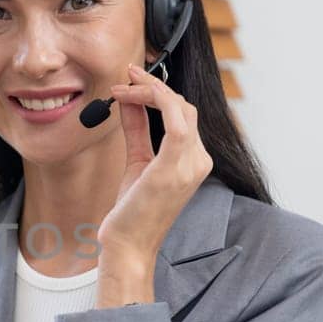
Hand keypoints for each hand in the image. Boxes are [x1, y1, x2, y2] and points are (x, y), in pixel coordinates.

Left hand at [97, 60, 213, 268]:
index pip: (183, 114)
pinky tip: (135, 93)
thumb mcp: (136, 161)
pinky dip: (157, 101)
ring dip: (150, 90)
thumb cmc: (132, 211)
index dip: (159, 92)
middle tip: (126, 76)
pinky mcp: (173, 169)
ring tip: (123, 86)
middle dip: (154, 86)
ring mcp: (190, 166)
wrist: (127, 245)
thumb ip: (137, 130)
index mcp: (193, 161)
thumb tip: (130, 101)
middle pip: (184, 107)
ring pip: (180, 109)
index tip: (132, 80)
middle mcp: (198, 162)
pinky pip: (176, 123)